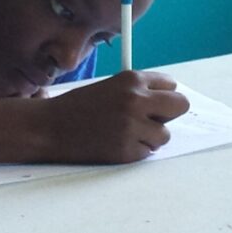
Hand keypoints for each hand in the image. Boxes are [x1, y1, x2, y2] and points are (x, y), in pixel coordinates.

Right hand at [39, 71, 188, 163]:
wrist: (50, 127)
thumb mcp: (111, 86)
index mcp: (132, 79)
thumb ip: (139, 91)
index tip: (153, 102)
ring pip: (165, 134)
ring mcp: (132, 126)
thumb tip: (169, 101)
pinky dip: (135, 150)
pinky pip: (148, 152)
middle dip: (168, 114)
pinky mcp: (127, 150)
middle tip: (152, 119)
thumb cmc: (80, 106)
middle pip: (181, 106)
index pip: (172, 85)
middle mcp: (135, 100)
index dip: (162, 95)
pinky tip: (116, 143)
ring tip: (126, 132)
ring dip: (150, 136)